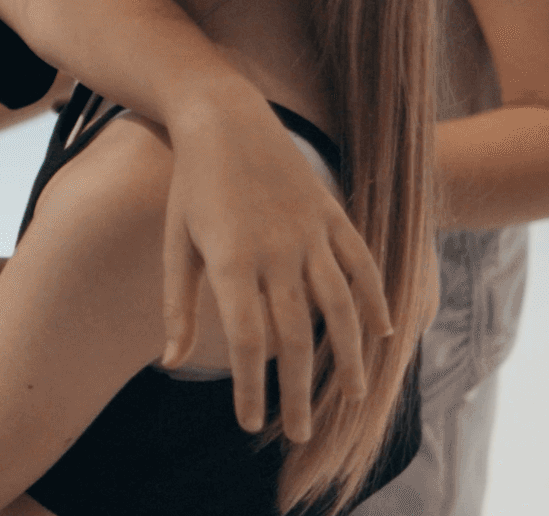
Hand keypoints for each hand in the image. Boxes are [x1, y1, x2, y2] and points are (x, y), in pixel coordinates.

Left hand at [159, 89, 390, 439]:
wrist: (225, 116)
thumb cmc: (191, 186)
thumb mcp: (176, 243)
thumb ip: (178, 306)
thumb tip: (167, 363)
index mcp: (231, 260)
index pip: (245, 340)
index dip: (250, 386)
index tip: (251, 422)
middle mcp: (276, 250)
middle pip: (294, 336)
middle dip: (297, 390)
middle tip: (298, 431)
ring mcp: (309, 231)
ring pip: (338, 307)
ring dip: (347, 357)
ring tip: (351, 396)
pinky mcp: (331, 213)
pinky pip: (361, 263)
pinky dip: (375, 299)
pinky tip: (381, 334)